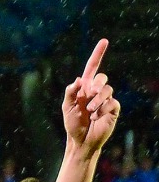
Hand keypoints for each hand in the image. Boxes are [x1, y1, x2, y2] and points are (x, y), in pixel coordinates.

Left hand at [62, 39, 118, 154]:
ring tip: (90, 110)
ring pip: (107, 89)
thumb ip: (70, 93)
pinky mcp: (113, 108)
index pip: (92, 68)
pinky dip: (102, 109)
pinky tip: (96, 117)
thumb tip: (78, 80)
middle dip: (96, 85)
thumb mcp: (67, 108)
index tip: (104, 41)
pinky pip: (112, 102)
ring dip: (97, 100)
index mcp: (84, 88)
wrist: (81, 140)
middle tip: (89, 95)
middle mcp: (96, 91)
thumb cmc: (73, 124)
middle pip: (102, 77)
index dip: (98, 54)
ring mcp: (106, 99)